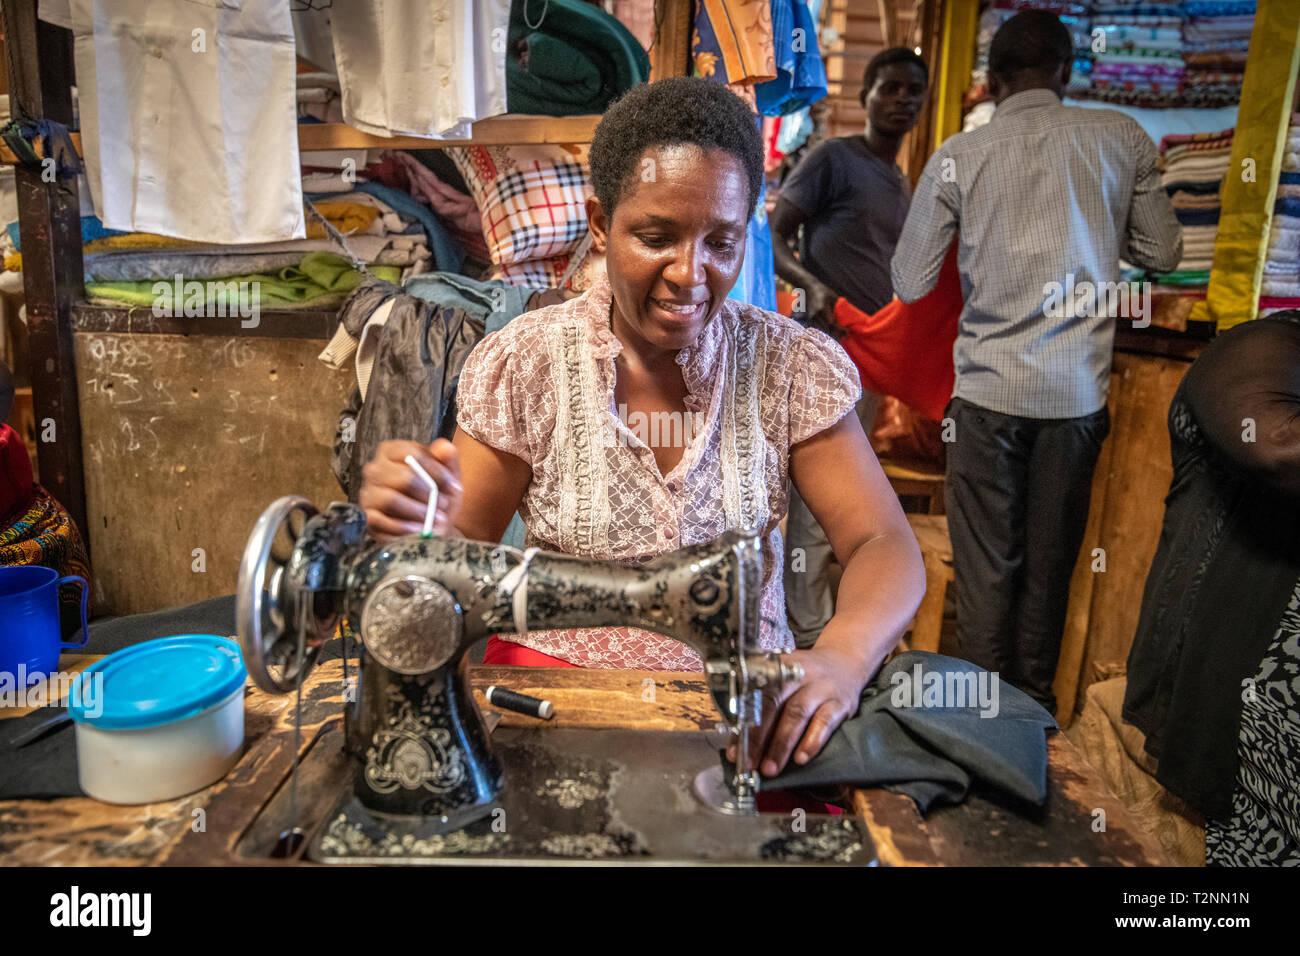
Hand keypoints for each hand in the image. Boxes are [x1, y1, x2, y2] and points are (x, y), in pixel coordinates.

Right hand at [358, 438, 462, 542]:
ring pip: (391, 499)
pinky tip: (418, 530)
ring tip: (435, 519)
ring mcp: (368, 493)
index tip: (453, 487)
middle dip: (429, 494)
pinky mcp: (367, 516)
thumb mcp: (448, 477)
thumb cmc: (437, 496)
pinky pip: (379, 521)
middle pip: (403, 478)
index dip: (437, 471)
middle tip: (445, 505)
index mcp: (392, 451)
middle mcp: (375, 469)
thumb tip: (446, 447)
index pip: (413, 454)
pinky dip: (403, 527)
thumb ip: (447, 460)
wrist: (430, 525)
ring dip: (418, 511)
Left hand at [726, 646, 865, 776]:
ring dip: (781, 744)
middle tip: (749, 763)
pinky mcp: (839, 703)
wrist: (845, 662)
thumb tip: (738, 737)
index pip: (754, 698)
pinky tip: (801, 758)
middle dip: (758, 738)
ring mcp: (819, 688)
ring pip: (796, 714)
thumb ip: (762, 702)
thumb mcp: (783, 679)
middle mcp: (797, 675)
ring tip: (770, 767)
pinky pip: (824, 722)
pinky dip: (812, 741)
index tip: (734, 752)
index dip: (742, 725)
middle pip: (772, 705)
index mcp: (776, 669)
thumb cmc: (806, 678)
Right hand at [802, 283, 843, 338]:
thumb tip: (848, 318)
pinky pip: (819, 328)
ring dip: (831, 334)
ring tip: (840, 337)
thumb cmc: (824, 291)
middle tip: (845, 336)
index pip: (831, 323)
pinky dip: (826, 332)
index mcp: (822, 309)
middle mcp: (815, 314)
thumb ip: (838, 308)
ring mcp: (811, 317)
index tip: (847, 331)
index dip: (839, 329)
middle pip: (826, 329)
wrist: (809, 288)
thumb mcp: (833, 297)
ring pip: (822, 330)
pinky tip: (832, 334)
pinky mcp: (810, 319)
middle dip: (836, 334)